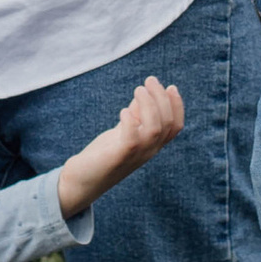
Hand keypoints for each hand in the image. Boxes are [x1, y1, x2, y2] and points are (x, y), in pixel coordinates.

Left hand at [57, 75, 186, 217]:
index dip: (177, 106)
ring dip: (149, 105)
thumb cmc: (105, 154)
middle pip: (167, 123)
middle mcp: (148, 151)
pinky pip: (132, 140)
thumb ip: (135, 115)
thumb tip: (143, 93)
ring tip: (138, 89)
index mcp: (152, 145)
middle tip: (149, 81)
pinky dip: (130, 122)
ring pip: (155, 129)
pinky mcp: (118, 157)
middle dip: (161, 98)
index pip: (175, 126)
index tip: (171, 87)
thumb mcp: (124, 131)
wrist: (83, 180)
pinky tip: (123, 111)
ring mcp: (135, 155)